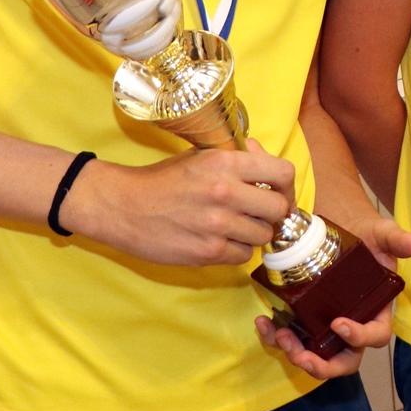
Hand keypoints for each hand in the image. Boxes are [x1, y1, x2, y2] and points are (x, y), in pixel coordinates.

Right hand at [61, 141, 296, 264]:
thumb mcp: (201, 154)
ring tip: (237, 226)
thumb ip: (237, 156)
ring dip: (255, 232)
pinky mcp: (207, 252)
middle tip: (261, 213)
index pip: (283, 172)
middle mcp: (225, 192)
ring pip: (264, 235)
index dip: (286, 185)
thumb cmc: (164, 179)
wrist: (124, 206)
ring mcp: (217, 225)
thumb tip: (265, 158)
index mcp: (226, 163)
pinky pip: (243, 256)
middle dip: (274, 212)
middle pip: (279, 208)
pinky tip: (222, 240)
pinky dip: (238, 250)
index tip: (280, 191)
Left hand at [255, 214, 410, 379]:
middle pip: (345, 361)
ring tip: (280, 335)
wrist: (343, 230)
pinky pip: (292, 339)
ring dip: (296, 354)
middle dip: (324, 366)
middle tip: (304, 357)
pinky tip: (263, 322)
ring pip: (316, 356)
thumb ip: (396, 239)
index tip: (339, 324)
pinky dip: (275, 337)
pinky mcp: (306, 322)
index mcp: (376, 312)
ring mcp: (328, 329)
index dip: (360, 337)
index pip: (375, 336)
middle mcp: (353, 327)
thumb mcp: (382, 234)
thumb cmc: (367, 237)